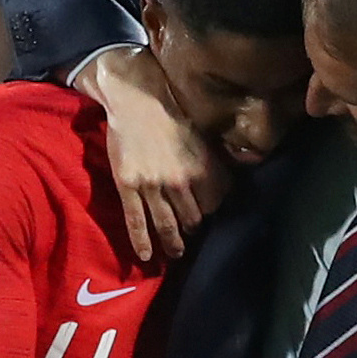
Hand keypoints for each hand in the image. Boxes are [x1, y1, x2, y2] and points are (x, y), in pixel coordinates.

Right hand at [74, 45, 230, 260]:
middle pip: (192, 219)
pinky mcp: (129, 187)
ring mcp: (154, 186)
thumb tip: (227, 186)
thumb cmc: (171, 115)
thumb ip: (213, 164)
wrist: (136, 101)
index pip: (214, 205)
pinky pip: (136, 221)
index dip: (210, 213)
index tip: (206, 216)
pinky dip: (142, 241)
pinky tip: (146, 256)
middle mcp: (181, 181)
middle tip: (189, 235)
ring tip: (175, 254)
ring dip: (173, 243)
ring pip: (167, 224)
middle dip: (192, 229)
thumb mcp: (202, 138)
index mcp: (201, 168)